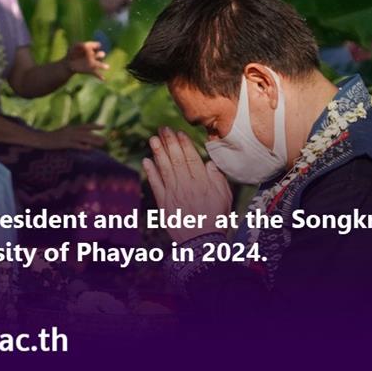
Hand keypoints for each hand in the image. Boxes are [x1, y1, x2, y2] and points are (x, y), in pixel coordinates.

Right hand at [35, 124, 104, 149]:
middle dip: (96, 135)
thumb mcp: (61, 135)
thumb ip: (69, 136)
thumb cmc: (49, 139)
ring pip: (83, 138)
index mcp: (69, 128)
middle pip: (86, 132)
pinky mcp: (63, 143)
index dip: (94, 126)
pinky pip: (75, 144)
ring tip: (102, 143)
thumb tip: (78, 139)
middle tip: (106, 139)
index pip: (84, 126)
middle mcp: (69, 131)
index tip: (104, 126)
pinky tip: (89, 149)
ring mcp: (66, 137)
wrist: (38, 139)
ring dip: (93, 140)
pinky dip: (82, 146)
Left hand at [66, 41, 108, 78]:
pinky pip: (97, 73)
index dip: (95, 45)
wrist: (69, 64)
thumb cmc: (72, 53)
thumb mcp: (74, 46)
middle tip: (99, 55)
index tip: (92, 47)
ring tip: (107, 67)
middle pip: (100, 54)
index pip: (96, 46)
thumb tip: (86, 46)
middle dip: (100, 55)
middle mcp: (94, 56)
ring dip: (103, 65)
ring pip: (99, 64)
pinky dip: (100, 76)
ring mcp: (93, 64)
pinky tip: (103, 78)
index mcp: (91, 49)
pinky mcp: (91, 70)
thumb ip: (80, 45)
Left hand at [142, 127, 230, 241]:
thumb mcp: (224, 197)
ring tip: (153, 138)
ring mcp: (174, 194)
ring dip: (158, 152)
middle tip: (163, 129)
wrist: (202, 242)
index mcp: (202, 183)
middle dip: (169, 142)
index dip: (184, 144)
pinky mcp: (163, 204)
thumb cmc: (216, 218)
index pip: (191, 158)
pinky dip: (150, 172)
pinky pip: (156, 185)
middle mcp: (187, 186)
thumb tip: (210, 163)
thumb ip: (217, 178)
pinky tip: (146, 161)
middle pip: (176, 160)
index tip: (178, 132)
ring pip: (165, 169)